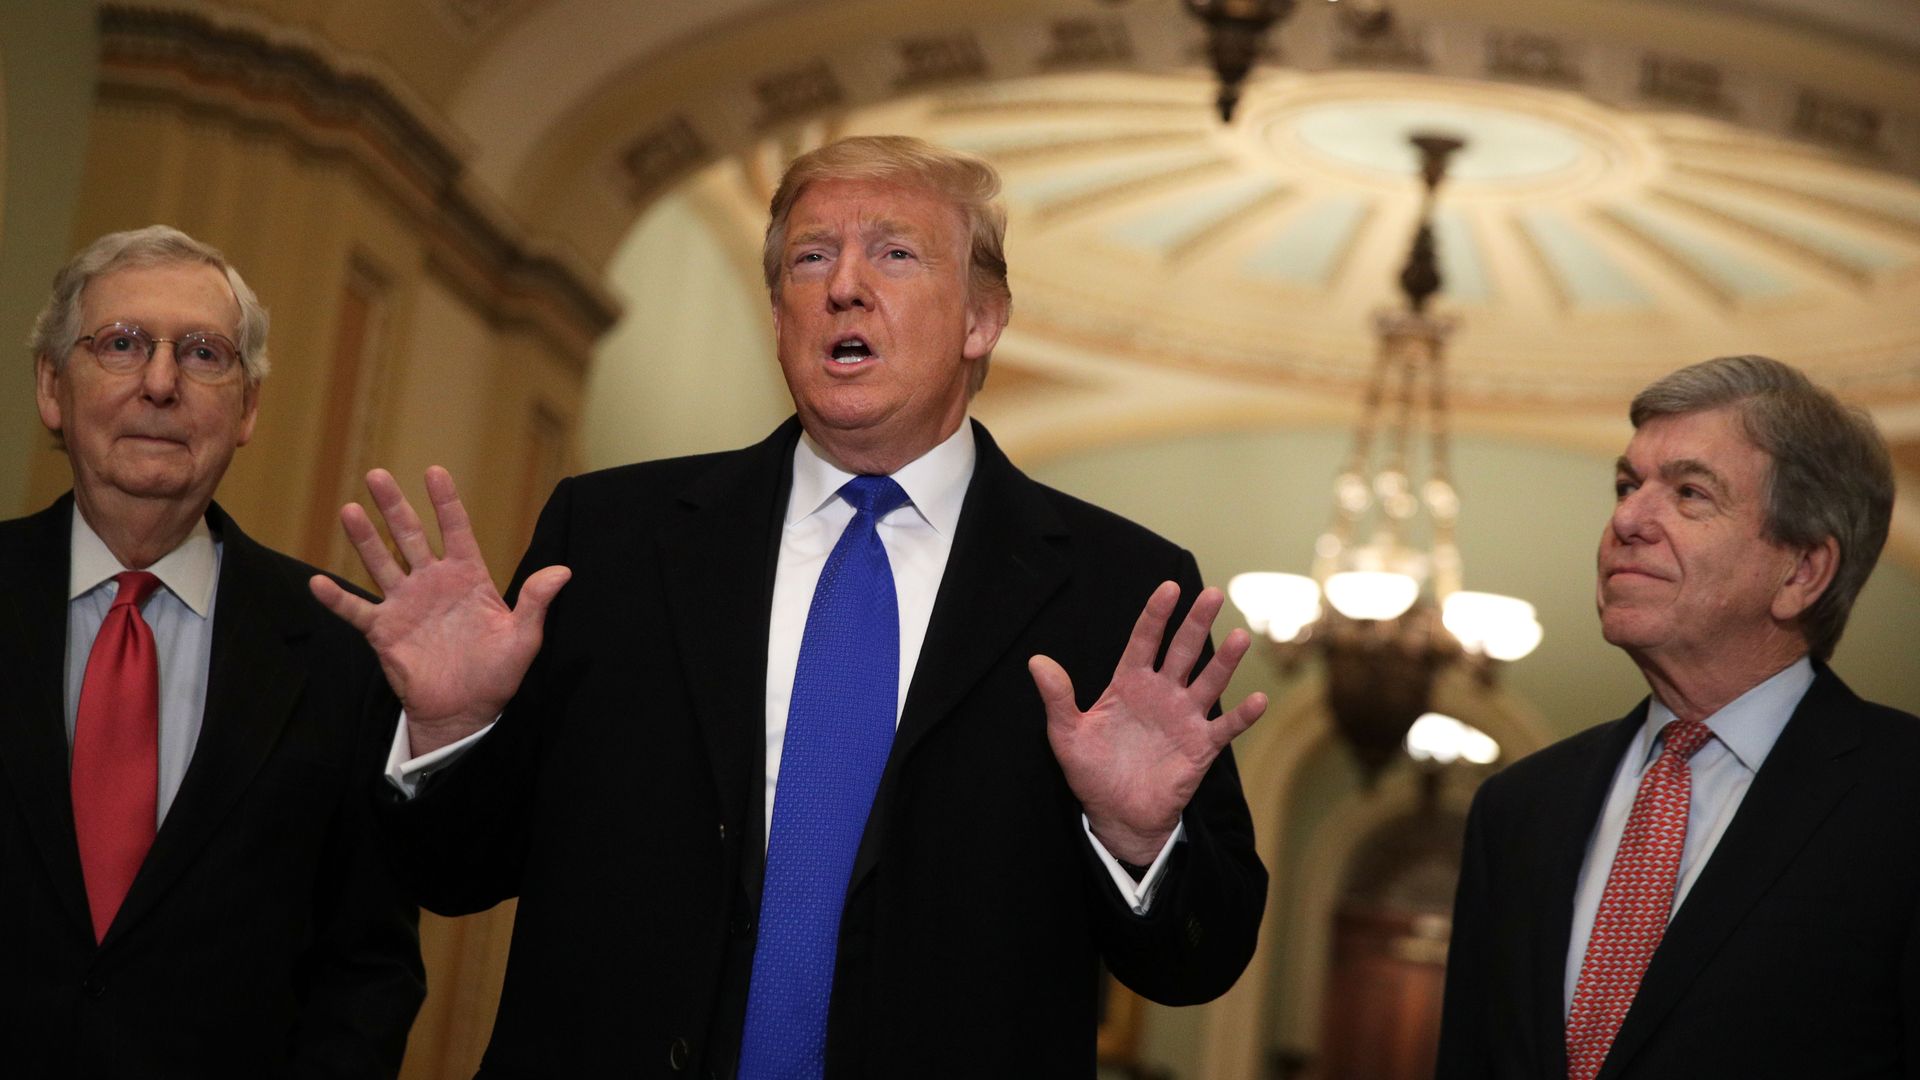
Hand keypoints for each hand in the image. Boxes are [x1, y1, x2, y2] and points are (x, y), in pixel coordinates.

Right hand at [308, 467, 569, 755]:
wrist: (465, 711)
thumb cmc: (497, 673)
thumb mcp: (523, 637)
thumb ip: (536, 602)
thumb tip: (563, 571)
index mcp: (467, 578)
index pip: (455, 530)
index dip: (445, 502)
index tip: (434, 472)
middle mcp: (433, 583)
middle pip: (410, 536)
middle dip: (394, 506)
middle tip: (378, 475)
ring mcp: (405, 605)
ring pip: (381, 563)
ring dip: (365, 539)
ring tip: (349, 510)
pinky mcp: (384, 631)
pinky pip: (356, 611)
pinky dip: (336, 599)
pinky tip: (317, 581)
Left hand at [1029, 581, 1266, 864]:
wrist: (1117, 815)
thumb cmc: (1092, 771)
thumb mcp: (1066, 734)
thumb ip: (1057, 697)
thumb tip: (1036, 661)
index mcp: (1129, 684)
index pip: (1144, 641)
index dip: (1156, 615)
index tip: (1169, 588)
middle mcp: (1162, 693)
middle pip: (1183, 651)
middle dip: (1196, 623)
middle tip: (1213, 594)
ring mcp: (1184, 718)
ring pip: (1208, 682)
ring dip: (1224, 662)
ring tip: (1240, 637)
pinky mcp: (1200, 746)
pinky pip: (1225, 727)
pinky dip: (1242, 715)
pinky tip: (1258, 699)